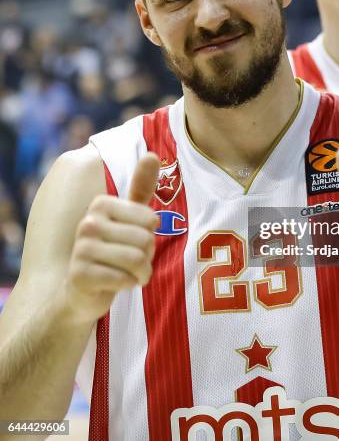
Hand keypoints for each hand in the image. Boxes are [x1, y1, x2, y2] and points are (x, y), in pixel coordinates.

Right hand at [62, 153, 159, 322]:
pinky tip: (117, 284)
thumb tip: (152, 153)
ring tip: (128, 272)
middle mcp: (88, 222)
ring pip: (137, 259)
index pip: (150, 219)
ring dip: (141, 272)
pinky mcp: (80, 275)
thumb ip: (141, 187)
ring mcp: (81, 249)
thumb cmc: (112, 250)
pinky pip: (124, 279)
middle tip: (132, 261)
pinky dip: (128, 284)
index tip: (135, 240)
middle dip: (147, 256)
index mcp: (101, 204)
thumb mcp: (128, 218)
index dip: (150, 235)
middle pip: (145, 240)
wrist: (82, 292)